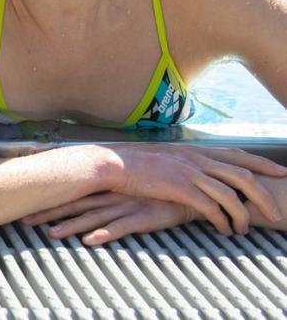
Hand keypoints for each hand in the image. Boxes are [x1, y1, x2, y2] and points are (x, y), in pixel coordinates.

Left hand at [22, 192, 193, 244]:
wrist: (190, 189)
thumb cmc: (156, 190)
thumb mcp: (129, 188)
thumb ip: (109, 192)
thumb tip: (88, 197)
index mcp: (105, 189)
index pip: (71, 195)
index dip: (49, 201)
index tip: (26, 205)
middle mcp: (110, 196)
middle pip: (74, 205)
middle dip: (49, 213)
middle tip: (25, 221)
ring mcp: (125, 207)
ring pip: (92, 217)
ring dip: (71, 226)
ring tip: (51, 234)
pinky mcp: (142, 218)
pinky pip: (120, 228)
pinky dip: (105, 234)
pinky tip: (90, 240)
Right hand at [104, 144, 286, 234]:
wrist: (112, 164)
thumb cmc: (133, 163)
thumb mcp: (164, 157)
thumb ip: (183, 162)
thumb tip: (196, 172)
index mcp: (194, 150)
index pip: (237, 155)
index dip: (262, 163)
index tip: (280, 171)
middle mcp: (197, 158)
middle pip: (242, 175)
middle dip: (263, 194)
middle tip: (276, 213)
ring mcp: (189, 172)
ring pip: (230, 194)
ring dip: (243, 214)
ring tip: (246, 230)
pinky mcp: (180, 188)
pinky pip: (211, 207)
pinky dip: (222, 220)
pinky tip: (223, 230)